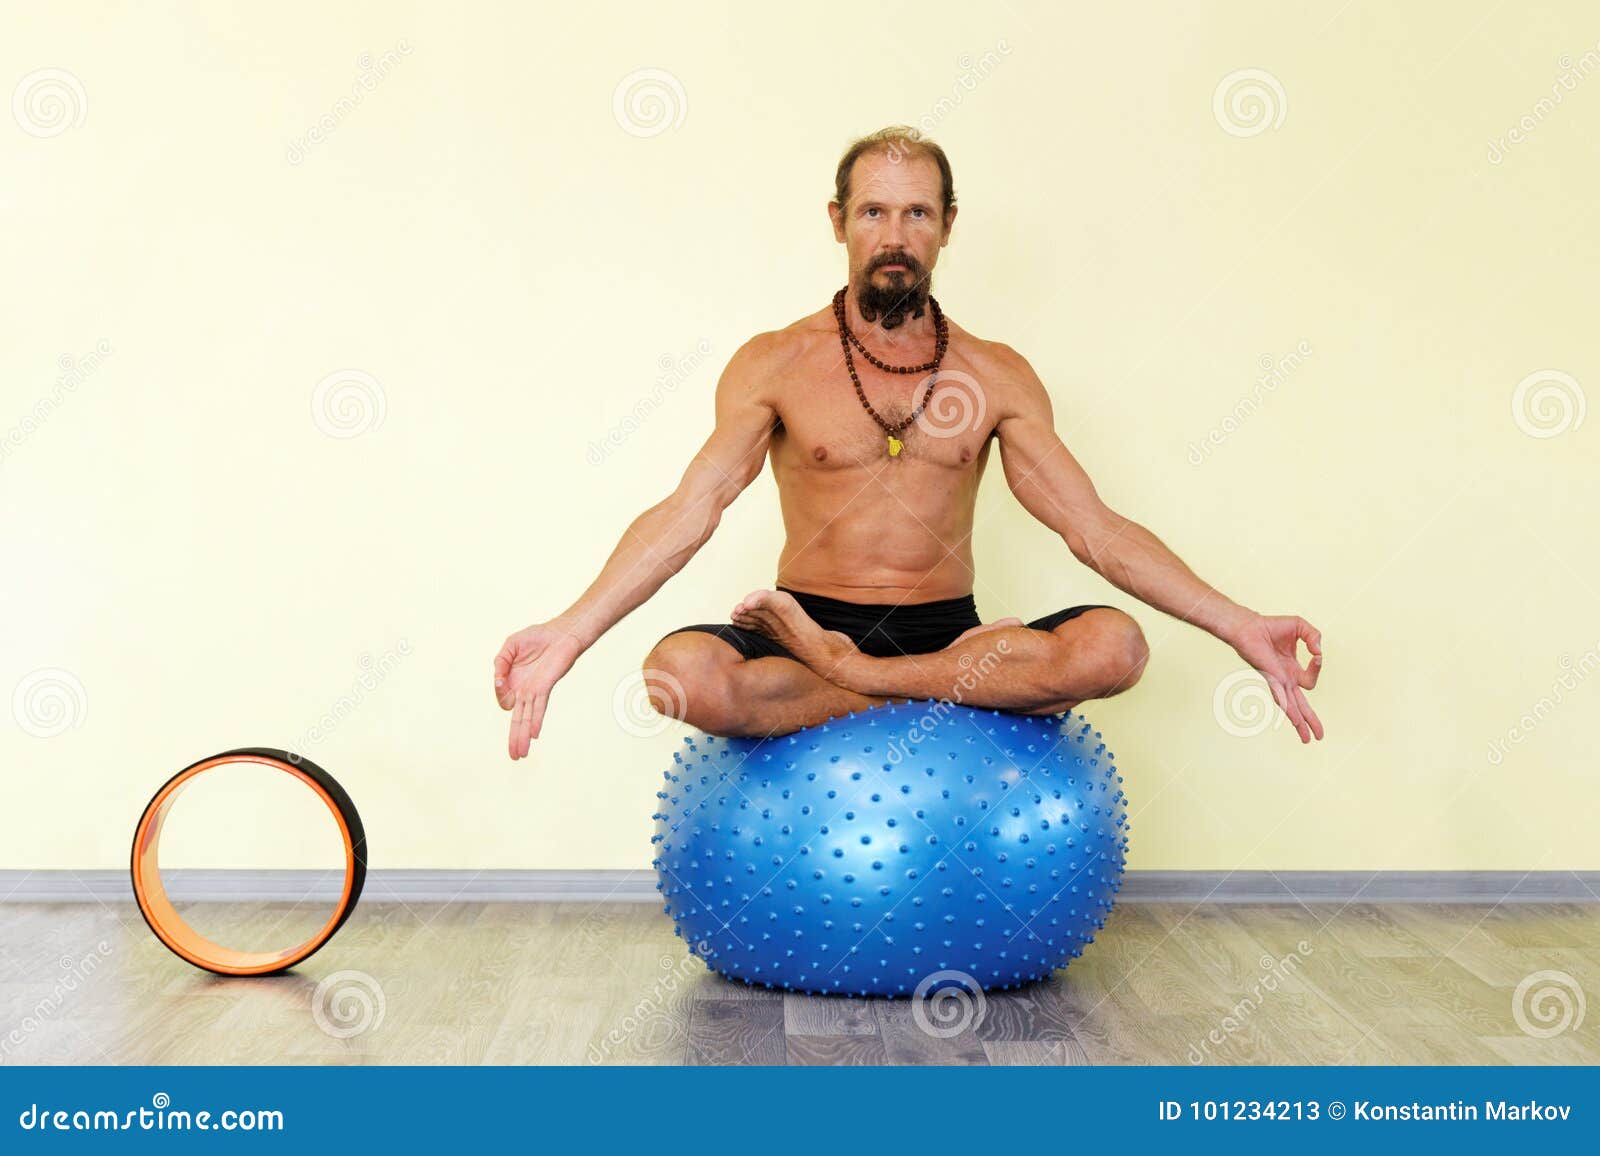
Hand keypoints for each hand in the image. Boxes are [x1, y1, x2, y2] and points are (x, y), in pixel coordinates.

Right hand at [494, 621, 585, 758]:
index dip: (499, 693)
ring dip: (523, 737)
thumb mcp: (510, 647)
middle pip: (518, 720)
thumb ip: (499, 662)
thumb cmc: (537, 638)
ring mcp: (536, 691)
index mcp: (515, 683)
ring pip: (527, 718)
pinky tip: (534, 734)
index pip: (504, 701)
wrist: (560, 632)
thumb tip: (498, 681)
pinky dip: (536, 720)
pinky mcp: (546, 686)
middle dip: (515, 738)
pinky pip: (539, 706)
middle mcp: (526, 691)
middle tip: (514, 757)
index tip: (501, 679)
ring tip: (520, 755)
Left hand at [1228, 614, 1323, 742]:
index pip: (1310, 679)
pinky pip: (1283, 697)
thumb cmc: (1271, 627)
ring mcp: (1278, 682)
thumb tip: (1319, 653)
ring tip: (1308, 740)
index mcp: (1291, 671)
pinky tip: (1295, 721)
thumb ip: (1315, 636)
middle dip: (1310, 721)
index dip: (1318, 667)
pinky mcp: (1272, 679)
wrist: (1249, 627)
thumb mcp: (1301, 627)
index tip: (1316, 655)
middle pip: (1300, 706)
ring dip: (1301, 723)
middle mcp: (1284, 680)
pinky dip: (1290, 708)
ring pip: (1293, 708)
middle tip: (1319, 737)